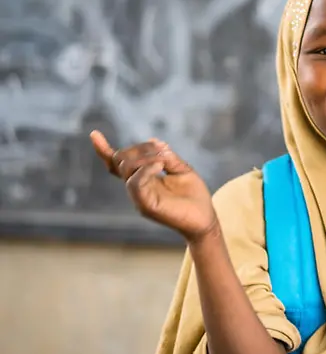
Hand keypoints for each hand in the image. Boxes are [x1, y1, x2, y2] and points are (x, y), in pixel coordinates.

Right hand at [90, 130, 218, 242]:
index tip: (93, 134)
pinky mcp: (146, 206)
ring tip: (164, 161)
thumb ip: (168, 157)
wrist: (205, 220)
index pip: (117, 165)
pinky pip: (136, 183)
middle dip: (140, 148)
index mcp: (142, 179)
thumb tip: (154, 141)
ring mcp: (139, 197)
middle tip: (164, 152)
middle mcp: (137, 188)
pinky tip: (160, 166)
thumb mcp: (182, 170)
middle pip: (121, 160)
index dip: (104, 151)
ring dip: (146, 157)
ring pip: (127, 169)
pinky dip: (146, 169)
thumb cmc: (194, 197)